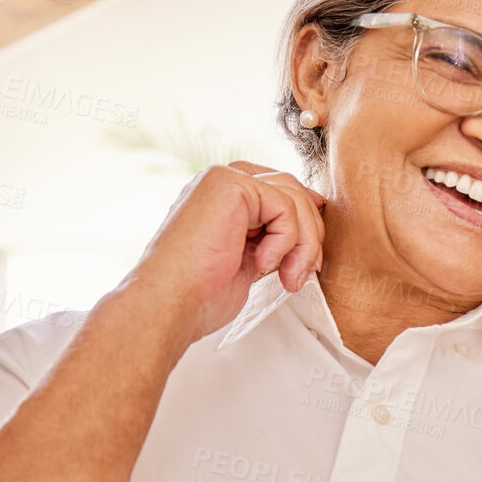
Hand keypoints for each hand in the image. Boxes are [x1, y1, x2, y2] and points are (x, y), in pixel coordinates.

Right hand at [130, 162, 325, 342]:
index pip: (282, 190)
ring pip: (294, 198)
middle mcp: (222, 182)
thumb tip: (311, 225)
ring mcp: (224, 179)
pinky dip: (286, 242)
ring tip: (288, 277)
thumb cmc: (202, 291)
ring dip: (304, 244)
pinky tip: (262, 264)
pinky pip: (286, 207)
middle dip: (311, 235)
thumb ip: (273, 235)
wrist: (170, 302)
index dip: (306, 219)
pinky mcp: (230, 185)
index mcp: (224, 197)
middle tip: (303, 273)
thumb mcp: (249, 257)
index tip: (310, 257)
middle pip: (293, 190)